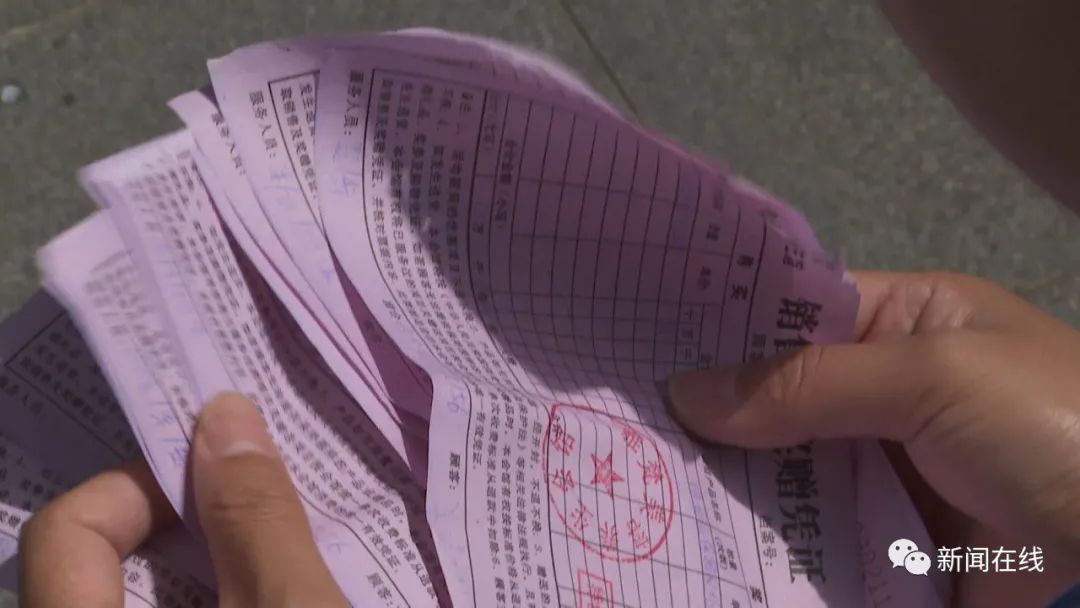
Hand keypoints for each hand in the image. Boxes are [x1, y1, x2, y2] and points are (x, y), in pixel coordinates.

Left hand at [19, 392, 346, 606]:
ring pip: (151, 593)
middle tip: (267, 501)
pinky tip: (284, 592)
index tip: (225, 476)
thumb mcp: (293, 607)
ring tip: (290, 544)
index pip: (68, 529)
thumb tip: (226, 413)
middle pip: (108, 557)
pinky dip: (226, 596)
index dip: (144, 485)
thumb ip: (257, 517)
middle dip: (193, 515)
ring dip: (219, 559)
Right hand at [669, 271, 1079, 606]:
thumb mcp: (933, 375)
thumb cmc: (1046, 425)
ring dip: (725, 474)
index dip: (725, 322)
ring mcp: (885, 470)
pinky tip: (696, 529)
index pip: (797, 310)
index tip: (640, 332)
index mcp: (912, 322)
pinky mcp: (884, 542)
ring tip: (637, 467)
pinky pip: (809, 531)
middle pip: (780, 393)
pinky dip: (761, 535)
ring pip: (784, 466)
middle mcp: (890, 390)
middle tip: (622, 410)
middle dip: (712, 407)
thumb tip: (686, 393)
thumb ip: (808, 382)